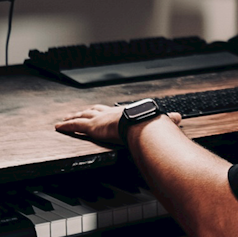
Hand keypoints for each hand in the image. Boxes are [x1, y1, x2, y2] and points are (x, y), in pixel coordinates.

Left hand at [55, 104, 180, 144]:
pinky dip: (66, 125)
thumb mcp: (159, 121)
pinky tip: (58, 126)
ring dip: (73, 116)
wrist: (142, 124)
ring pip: (82, 116)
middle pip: (94, 109)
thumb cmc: (150, 123)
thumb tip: (179, 118)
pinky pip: (75, 125)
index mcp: (125, 112)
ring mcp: (100, 119)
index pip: (112, 111)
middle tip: (78, 112)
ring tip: (65, 119)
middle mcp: (110, 112)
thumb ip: (167, 120)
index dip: (105, 111)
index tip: (101, 112)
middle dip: (86, 111)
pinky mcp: (91, 126)